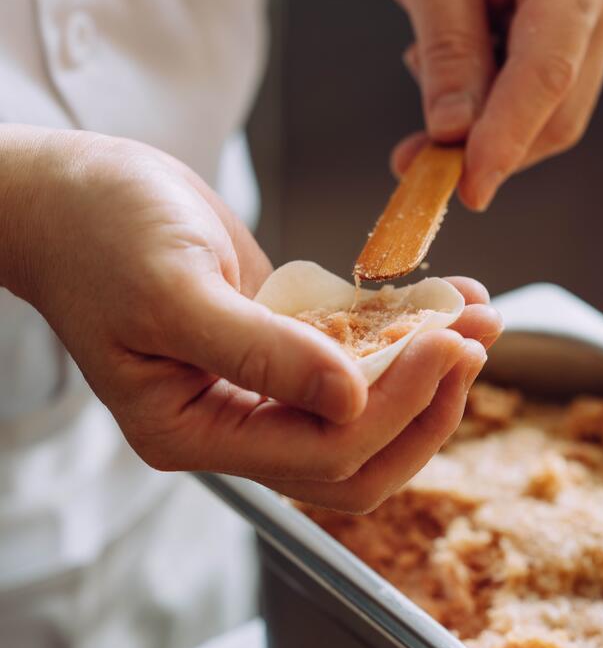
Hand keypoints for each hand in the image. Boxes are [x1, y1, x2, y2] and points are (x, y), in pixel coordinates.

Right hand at [1, 126, 500, 511]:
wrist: (74, 191)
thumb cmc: (99, 232)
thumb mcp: (174, 289)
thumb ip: (262, 353)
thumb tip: (353, 400)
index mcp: (192, 431)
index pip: (319, 454)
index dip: (392, 407)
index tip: (443, 342)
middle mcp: (230, 425)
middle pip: (353, 456)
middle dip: (425, 405)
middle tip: (476, 341)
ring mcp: (257, 389)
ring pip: (362, 415)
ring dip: (428, 374)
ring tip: (481, 318)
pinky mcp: (278, 345)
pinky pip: (353, 359)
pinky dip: (402, 335)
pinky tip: (447, 298)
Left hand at [368, 0, 602, 208]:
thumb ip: (446, 49)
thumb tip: (454, 134)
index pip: (549, 70)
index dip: (507, 138)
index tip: (467, 189)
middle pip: (556, 108)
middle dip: (485, 147)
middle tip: (409, 163)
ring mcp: (600, 19)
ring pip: (548, 116)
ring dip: (481, 133)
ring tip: (422, 79)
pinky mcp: (579, 41)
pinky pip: (537, 102)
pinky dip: (487, 114)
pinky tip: (452, 73)